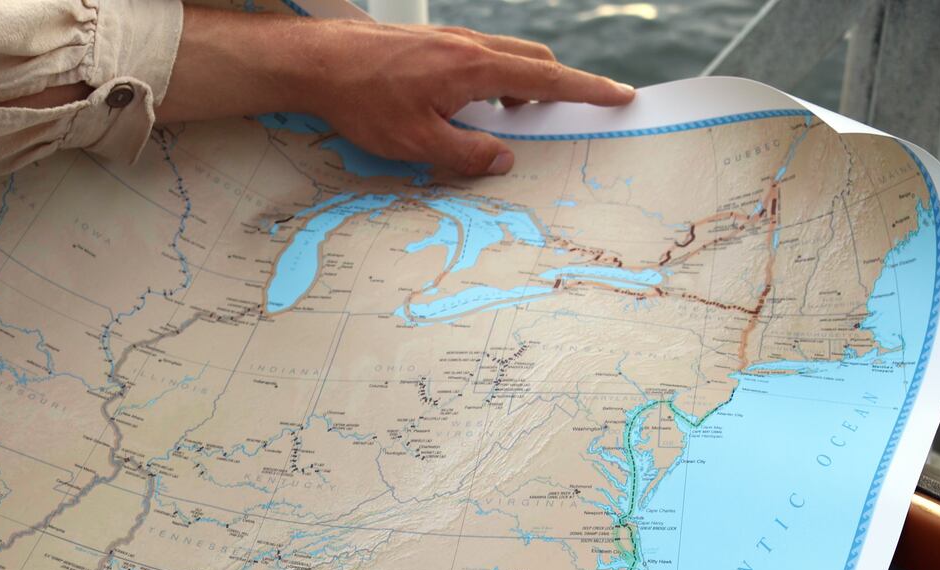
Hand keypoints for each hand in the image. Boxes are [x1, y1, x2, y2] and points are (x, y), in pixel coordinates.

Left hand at [159, 10, 633, 175]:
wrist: (319, 62)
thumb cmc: (363, 102)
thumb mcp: (418, 144)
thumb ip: (468, 155)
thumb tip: (505, 158)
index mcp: (475, 69)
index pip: (546, 80)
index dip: (587, 90)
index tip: (620, 95)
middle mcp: (470, 46)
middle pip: (534, 62)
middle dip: (560, 88)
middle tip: (576, 114)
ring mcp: (451, 40)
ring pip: (507, 58)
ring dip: (521, 87)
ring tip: (511, 123)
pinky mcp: (432, 44)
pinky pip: (480, 59)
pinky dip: (492, 81)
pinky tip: (471, 108)